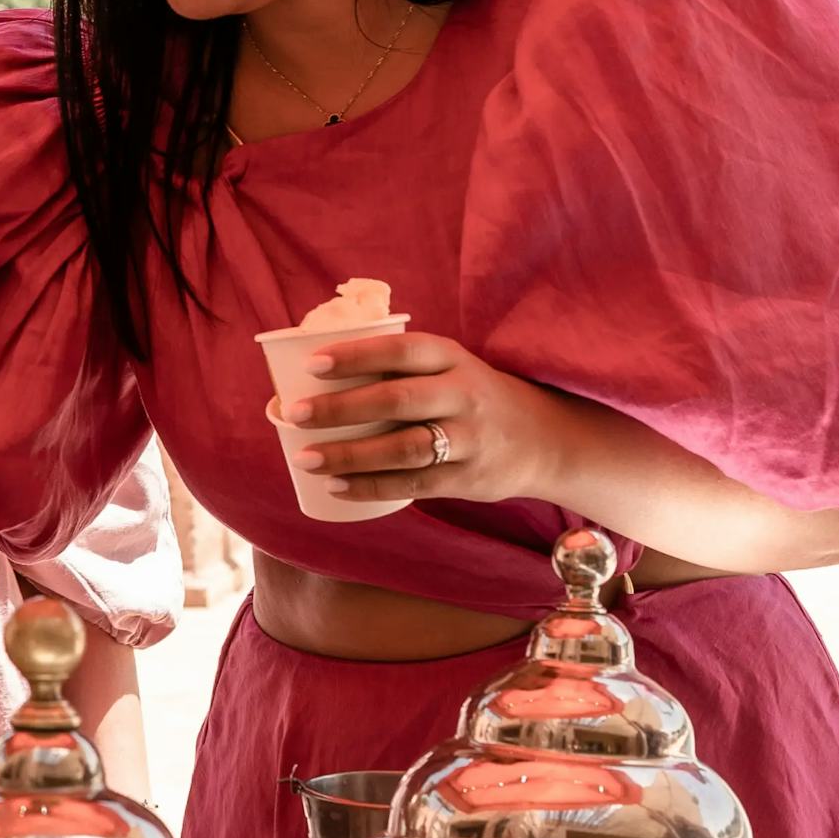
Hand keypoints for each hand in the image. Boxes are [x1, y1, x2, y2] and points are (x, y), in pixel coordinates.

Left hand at [280, 330, 581, 509]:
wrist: (543, 438)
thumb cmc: (470, 397)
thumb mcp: (449, 369)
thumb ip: (400, 370)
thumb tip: (315, 379)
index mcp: (452, 358)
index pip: (401, 350)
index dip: (357, 355)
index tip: (313, 364)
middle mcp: (463, 395)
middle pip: (396, 399)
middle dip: (340, 408)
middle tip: (295, 415)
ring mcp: (469, 439)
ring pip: (403, 447)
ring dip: (349, 454)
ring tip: (306, 457)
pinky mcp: (469, 478)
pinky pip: (414, 484)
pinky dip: (372, 487)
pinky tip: (337, 486)